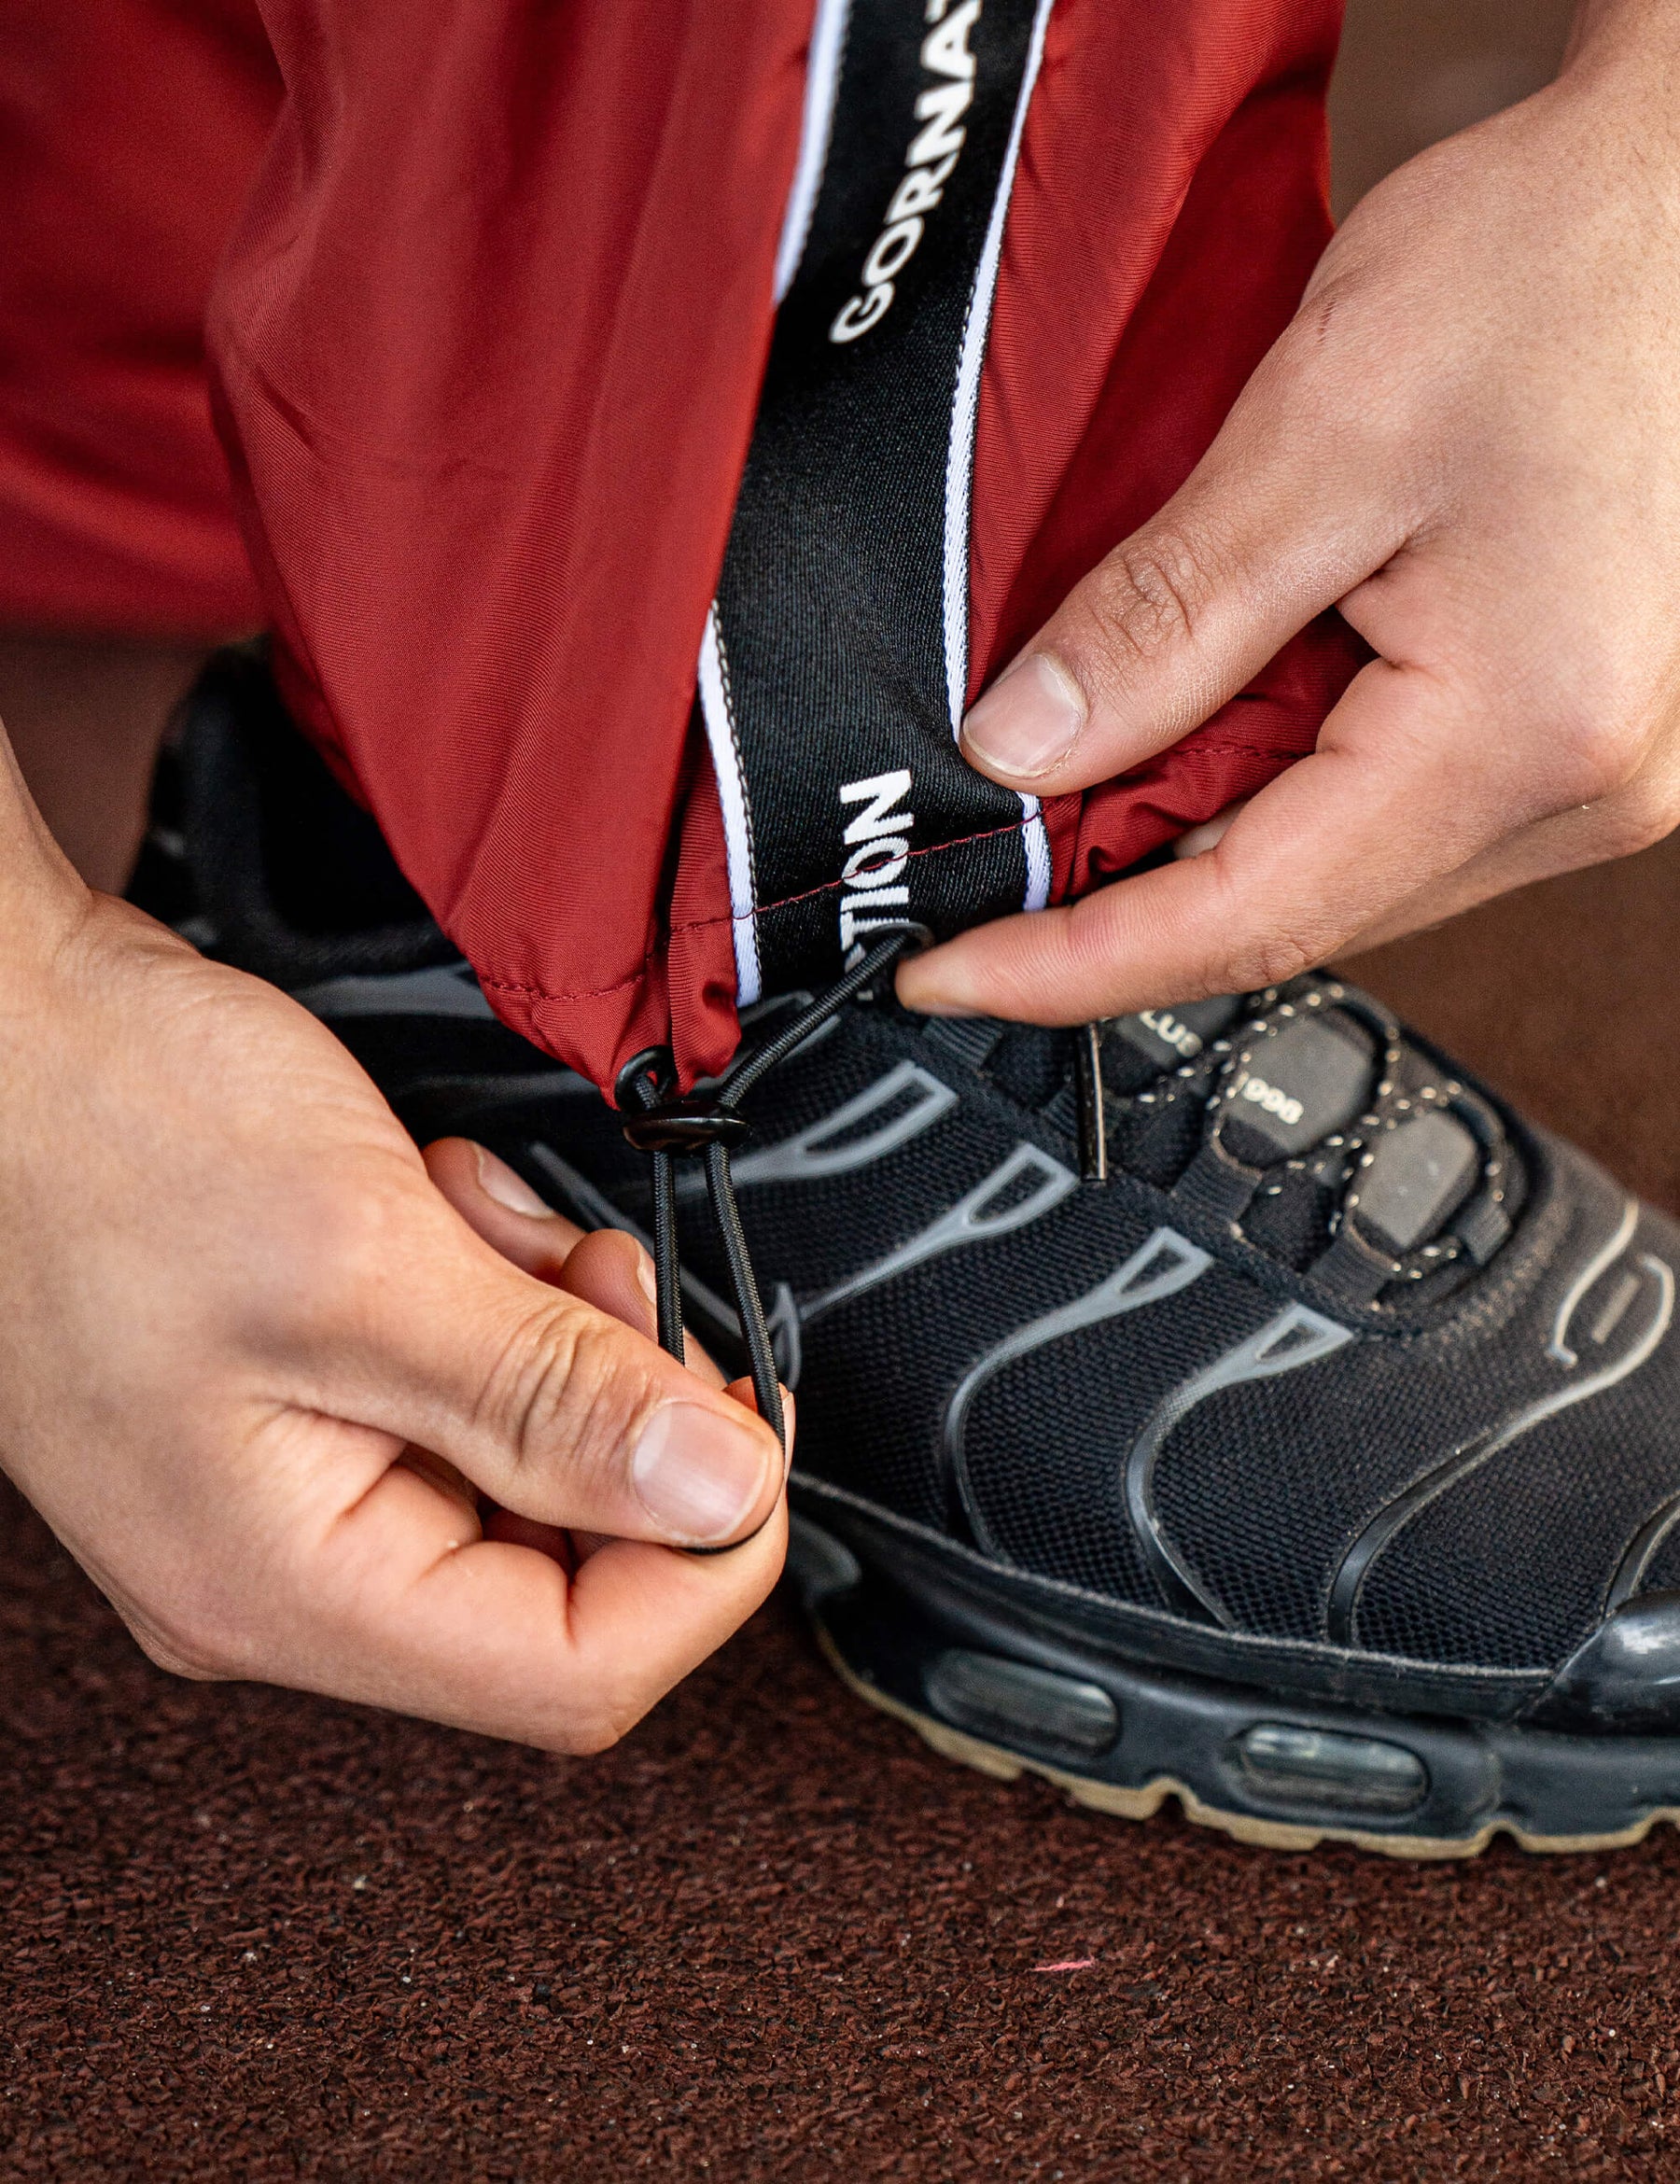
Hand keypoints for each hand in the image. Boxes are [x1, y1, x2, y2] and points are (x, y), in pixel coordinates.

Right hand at [0, 825, 786, 1752]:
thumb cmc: (105, 1130)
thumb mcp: (362, 1259)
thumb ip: (553, 1396)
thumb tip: (720, 1495)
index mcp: (288, 1585)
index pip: (576, 1673)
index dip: (703, 1561)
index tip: (745, 1428)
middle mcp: (287, 1568)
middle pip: (565, 1571)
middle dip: (625, 1414)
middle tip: (609, 1285)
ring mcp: (295, 1485)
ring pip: (529, 1465)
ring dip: (561, 1333)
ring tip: (493, 1224)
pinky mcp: (310, 1402)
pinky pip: (470, 1392)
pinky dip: (503, 1297)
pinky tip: (447, 1212)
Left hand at [899, 0, 1679, 1024]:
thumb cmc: (1570, 262)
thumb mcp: (1325, 431)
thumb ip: (1165, 615)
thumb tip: (1026, 745)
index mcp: (1521, 737)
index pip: (1248, 919)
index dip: (1073, 964)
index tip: (948, 973)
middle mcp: (1577, 790)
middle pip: (1294, 912)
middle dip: (1118, 911)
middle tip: (978, 881)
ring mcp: (1589, 770)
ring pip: (1336, 871)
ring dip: (1192, 848)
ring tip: (1068, 800)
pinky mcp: (1572, 729)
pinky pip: (1388, 810)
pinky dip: (1270, 792)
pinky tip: (1194, 739)